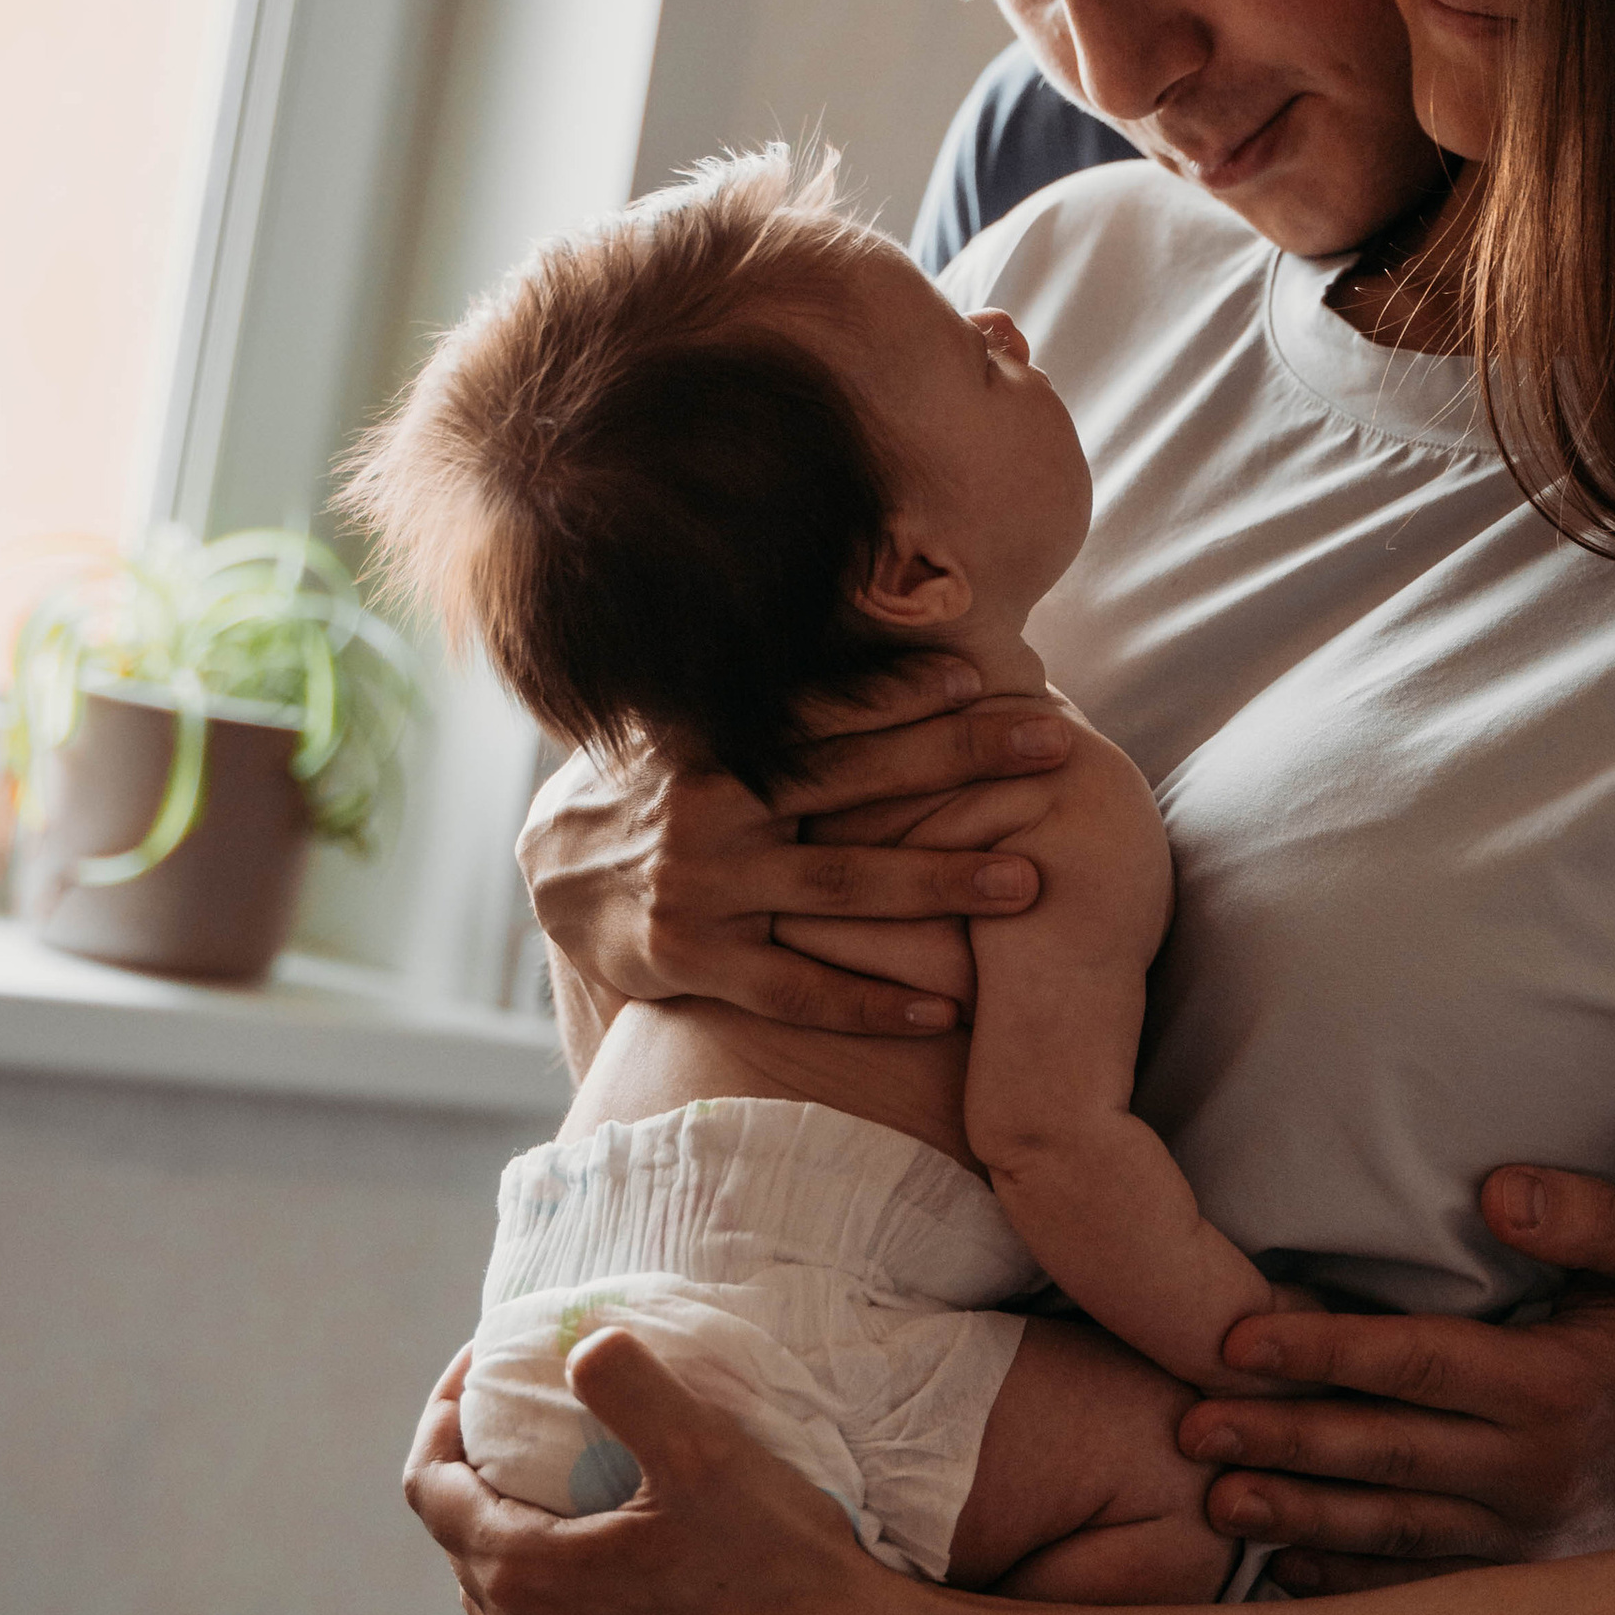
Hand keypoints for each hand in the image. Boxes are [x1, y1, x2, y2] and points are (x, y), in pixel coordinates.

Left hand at [404, 1332, 910, 1614]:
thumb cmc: (778, 1553)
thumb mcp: (704, 1447)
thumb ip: (628, 1385)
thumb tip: (580, 1345)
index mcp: (527, 1576)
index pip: (428, 1490)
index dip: (441, 1420)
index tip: (484, 1374)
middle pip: (461, 1549)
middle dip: (479, 1479)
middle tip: (528, 1423)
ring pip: (505, 1610)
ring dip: (518, 1547)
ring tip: (568, 1495)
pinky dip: (565, 1611)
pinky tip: (616, 1577)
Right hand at [516, 656, 1070, 1043]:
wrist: (557, 879)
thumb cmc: (664, 785)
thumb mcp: (700, 722)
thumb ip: (779, 694)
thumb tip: (871, 608)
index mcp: (718, 735)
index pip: (825, 706)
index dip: (905, 690)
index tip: (986, 676)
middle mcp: (711, 804)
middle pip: (855, 783)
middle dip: (961, 760)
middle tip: (1057, 747)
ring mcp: (704, 888)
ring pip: (844, 888)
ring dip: (942, 883)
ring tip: (1031, 882)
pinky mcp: (696, 964)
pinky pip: (798, 991)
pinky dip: (873, 1000)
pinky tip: (948, 1006)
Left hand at [1178, 1168, 1614, 1592]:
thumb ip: (1588, 1214)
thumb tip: (1496, 1190)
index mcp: (1555, 1390)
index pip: (1415, 1364)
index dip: (1321, 1353)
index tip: (1235, 1342)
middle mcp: (1532, 1477)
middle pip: (1382, 1455)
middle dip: (1279, 1440)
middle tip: (1187, 1429)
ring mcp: (1525, 1546)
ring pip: (1389, 1533)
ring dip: (1296, 1518)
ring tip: (1215, 1502)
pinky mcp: (1520, 1588)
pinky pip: (1419, 1595)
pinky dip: (1347, 1590)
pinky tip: (1282, 1575)